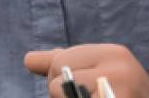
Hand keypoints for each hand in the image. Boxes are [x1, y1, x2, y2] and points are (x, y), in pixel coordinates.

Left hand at [24, 44, 148, 97]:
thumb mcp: (98, 75)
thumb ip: (65, 65)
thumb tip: (28, 60)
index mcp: (116, 54)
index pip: (60, 62)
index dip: (62, 82)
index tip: (91, 91)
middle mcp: (120, 69)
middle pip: (55, 81)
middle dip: (63, 96)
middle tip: (94, 97)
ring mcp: (117, 91)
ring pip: (57, 94)